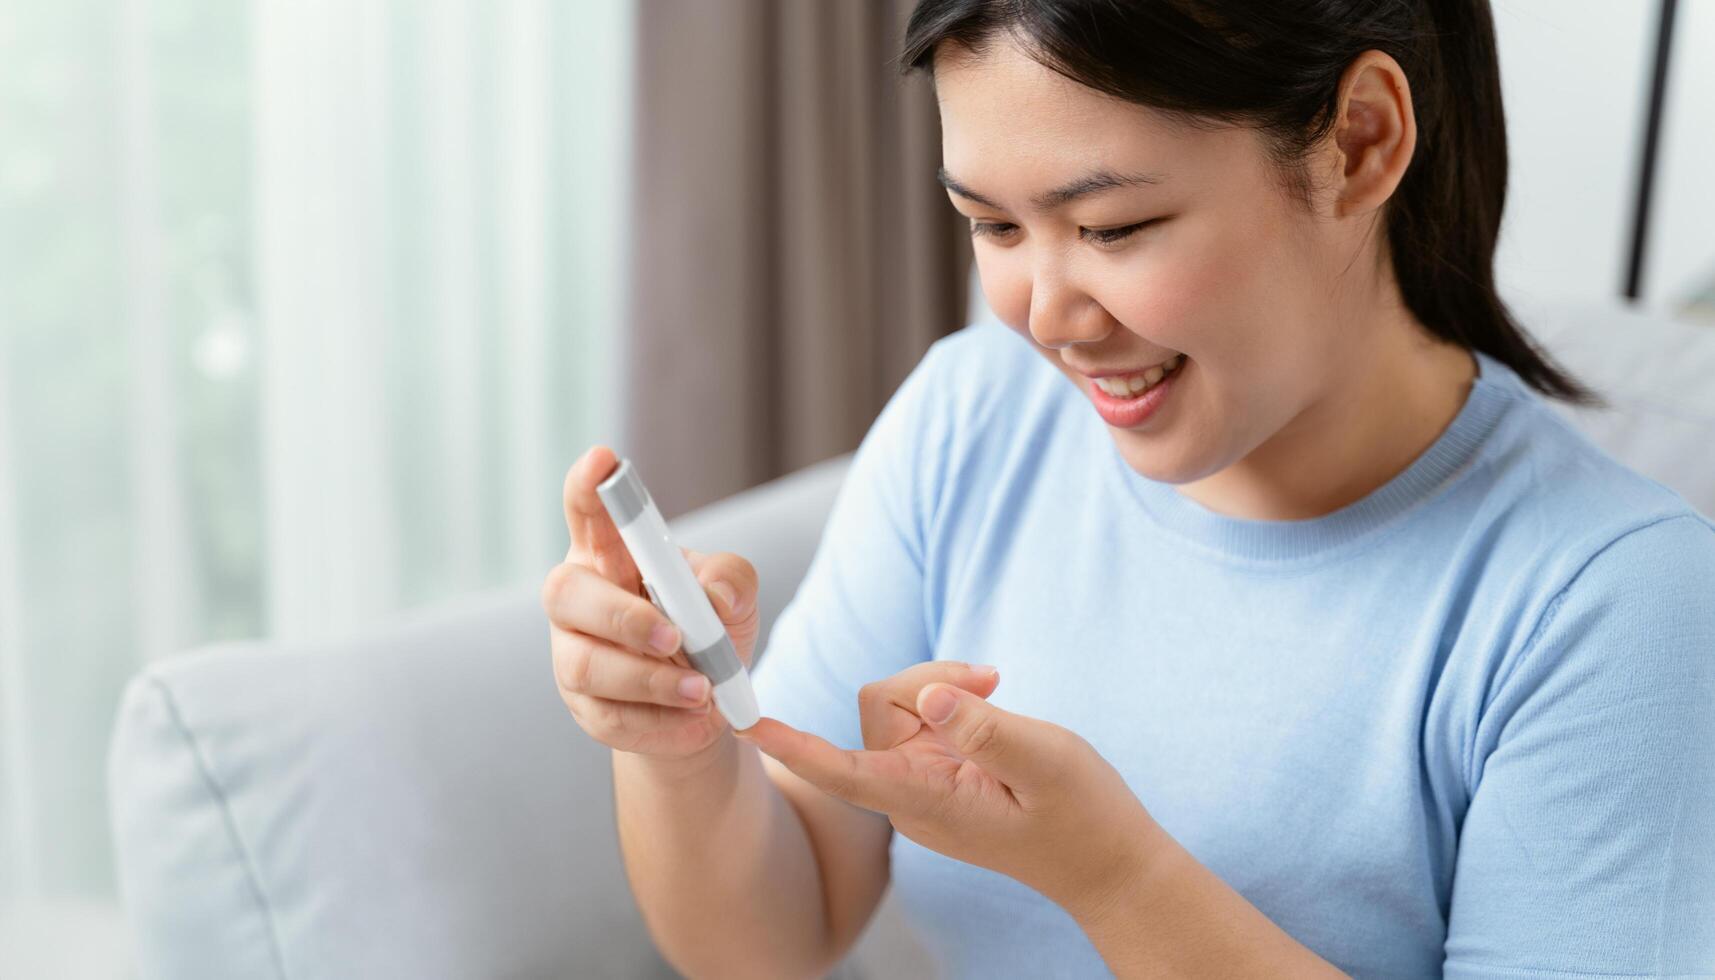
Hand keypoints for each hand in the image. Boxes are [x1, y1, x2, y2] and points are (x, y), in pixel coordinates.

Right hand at [543, 444, 761, 760]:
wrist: (705, 707)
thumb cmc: (709, 631)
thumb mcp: (734, 597)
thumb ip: (730, 580)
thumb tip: (712, 597)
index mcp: (609, 555)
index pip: (587, 513)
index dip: (588, 488)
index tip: (603, 460)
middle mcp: (578, 600)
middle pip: (566, 593)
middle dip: (622, 616)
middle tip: (675, 636)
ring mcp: (572, 655)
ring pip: (587, 665)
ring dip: (651, 680)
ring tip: (704, 691)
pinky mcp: (585, 709)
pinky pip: (610, 718)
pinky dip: (660, 723)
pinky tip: (697, 722)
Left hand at [735, 661, 1166, 915]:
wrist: (1106, 863)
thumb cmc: (1083, 817)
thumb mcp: (1044, 760)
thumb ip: (983, 727)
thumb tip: (929, 694)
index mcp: (924, 799)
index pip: (840, 768)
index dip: (791, 744)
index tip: (742, 722)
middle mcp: (910, 793)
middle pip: (879, 706)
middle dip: (928, 678)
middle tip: (993, 679)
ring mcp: (921, 784)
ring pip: (900, 704)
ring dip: (945, 685)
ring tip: (998, 693)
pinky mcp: (938, 772)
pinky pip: (922, 716)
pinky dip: (954, 699)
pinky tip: (991, 705)